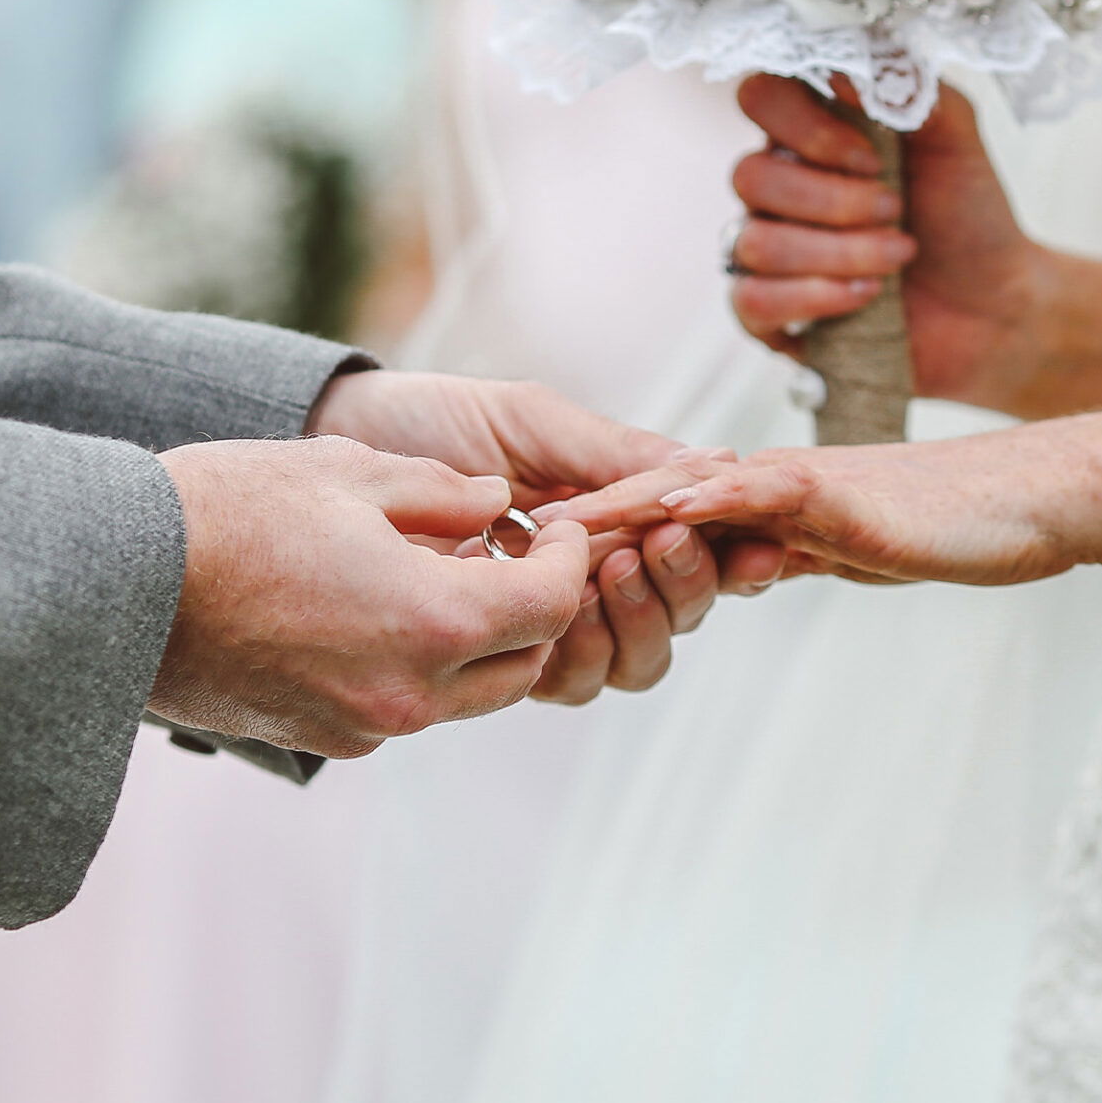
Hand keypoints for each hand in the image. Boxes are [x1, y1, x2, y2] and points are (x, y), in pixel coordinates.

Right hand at [152, 436, 589, 755]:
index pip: (549, 606)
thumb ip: (441, 492)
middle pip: (522, 664)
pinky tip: (384, 609)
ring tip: (448, 575)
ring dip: (479, 642)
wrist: (113, 584)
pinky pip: (406, 709)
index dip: (569, 562)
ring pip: (467, 696)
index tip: (559, 528)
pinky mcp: (321, 739)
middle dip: (535, 608)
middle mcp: (409, 692)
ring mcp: (364, 727)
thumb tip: (497, 504)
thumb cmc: (228, 511)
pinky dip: (421, 666)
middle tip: (516, 552)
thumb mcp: (347, 472)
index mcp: (431, 620)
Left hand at [308, 372, 781, 699]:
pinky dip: (577, 647)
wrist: (342, 446)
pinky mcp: (502, 656)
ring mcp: (551, 623)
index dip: (738, 561)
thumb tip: (721, 463)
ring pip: (634, 662)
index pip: (701, 555)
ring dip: (639, 621)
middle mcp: (595, 580)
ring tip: (611, 566)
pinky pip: (567, 680)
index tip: (758, 547)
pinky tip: (559, 603)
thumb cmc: (438, 422)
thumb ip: (620, 454)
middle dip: (686, 587)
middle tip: (662, 542)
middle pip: (681, 618)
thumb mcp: (535, 423)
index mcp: (618, 518)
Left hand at [557, 422, 1101, 589]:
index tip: (537, 559)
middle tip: (522, 547)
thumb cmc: (951, 522)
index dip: (601, 540)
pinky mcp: (833, 492)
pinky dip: (707, 499)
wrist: (1035, 496)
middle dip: (588, 531)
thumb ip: (791, 548)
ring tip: (560, 534)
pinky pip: (759, 491)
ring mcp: (796, 486)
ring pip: (687, 495)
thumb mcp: (848, 544)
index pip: (664, 522)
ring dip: (623, 518)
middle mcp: (765, 489)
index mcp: (761, 506)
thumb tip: (743, 571)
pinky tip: (662, 510)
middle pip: (655, 507)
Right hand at [730, 75, 1045, 411]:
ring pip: (756, 243)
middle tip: (896, 211)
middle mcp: (778, 189)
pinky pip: (751, 301)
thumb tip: (846, 68)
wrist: (994, 303)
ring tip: (897, 257)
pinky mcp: (769, 314)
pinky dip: (815, 298)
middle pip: (750, 177)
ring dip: (840, 253)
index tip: (873, 158)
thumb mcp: (956, 139)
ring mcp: (768, 251)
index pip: (760, 99)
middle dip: (836, 201)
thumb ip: (911, 88)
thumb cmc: (968, 217)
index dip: (806, 127)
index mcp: (810, 134)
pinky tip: (866, 296)